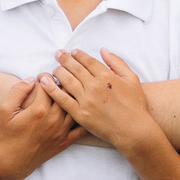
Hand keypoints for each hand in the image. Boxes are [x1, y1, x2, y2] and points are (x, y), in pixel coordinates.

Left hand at [41, 50, 160, 153]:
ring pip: (66, 81)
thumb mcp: (132, 78)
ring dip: (58, 72)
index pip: (87, 61)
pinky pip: (62, 99)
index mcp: (106, 76)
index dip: (78, 54)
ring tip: (53, 68)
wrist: (133, 129)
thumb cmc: (135, 105)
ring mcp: (86, 100)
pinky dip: (51, 89)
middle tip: (58, 54)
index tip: (72, 51)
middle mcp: (94, 86)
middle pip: (74, 68)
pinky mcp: (79, 113)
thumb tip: (103, 50)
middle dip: (64, 59)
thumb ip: (117, 62)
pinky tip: (44, 82)